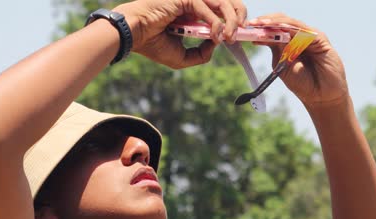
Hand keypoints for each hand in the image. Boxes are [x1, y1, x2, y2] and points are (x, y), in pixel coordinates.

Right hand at [113, 0, 246, 68]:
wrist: (134, 37)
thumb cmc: (153, 45)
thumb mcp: (182, 57)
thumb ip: (201, 54)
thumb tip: (217, 44)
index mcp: (195, 14)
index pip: (221, 12)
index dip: (235, 21)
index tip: (241, 35)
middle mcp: (195, 4)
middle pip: (228, 2)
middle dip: (240, 16)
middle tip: (242, 33)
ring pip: (222, 3)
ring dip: (231, 20)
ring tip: (231, 36)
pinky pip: (207, 8)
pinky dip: (215, 22)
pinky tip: (216, 35)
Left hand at [248, 14, 348, 107]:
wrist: (320, 96)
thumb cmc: (302, 83)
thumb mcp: (283, 65)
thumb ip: (276, 50)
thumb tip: (262, 36)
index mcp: (288, 43)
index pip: (273, 30)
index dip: (260, 28)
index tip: (245, 29)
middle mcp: (299, 37)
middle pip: (280, 22)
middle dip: (265, 21)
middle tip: (251, 23)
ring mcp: (309, 36)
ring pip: (290, 23)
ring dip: (274, 22)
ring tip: (261, 23)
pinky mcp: (320, 38)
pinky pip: (302, 30)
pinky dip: (289, 27)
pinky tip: (278, 28)